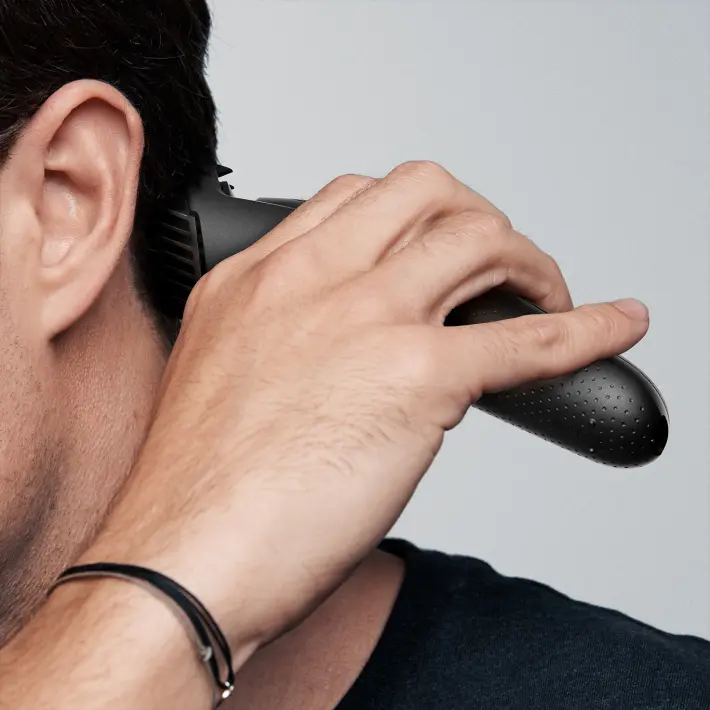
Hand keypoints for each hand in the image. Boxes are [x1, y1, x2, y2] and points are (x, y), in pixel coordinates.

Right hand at [84, 161, 648, 656]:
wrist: (182, 557)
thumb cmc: (198, 485)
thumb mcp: (228, 373)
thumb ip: (290, 337)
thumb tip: (359, 347)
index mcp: (258, 277)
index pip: (354, 198)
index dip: (411, 217)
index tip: (434, 249)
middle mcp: (312, 280)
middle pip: (424, 191)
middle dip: (473, 216)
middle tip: (494, 264)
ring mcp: (366, 320)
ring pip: (479, 239)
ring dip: (528, 261)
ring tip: (542, 295)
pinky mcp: (418, 379)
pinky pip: (529, 338)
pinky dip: (586, 328)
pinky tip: (613, 325)